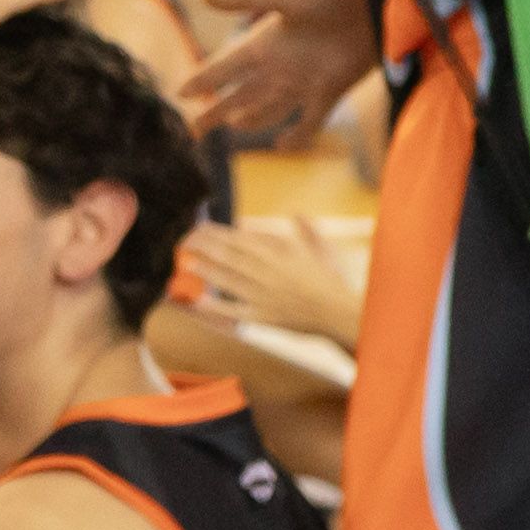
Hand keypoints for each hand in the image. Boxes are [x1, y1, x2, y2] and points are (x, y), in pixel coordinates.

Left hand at [169, 218, 363, 347]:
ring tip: (186, 261)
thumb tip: (296, 212)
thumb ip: (307, 229)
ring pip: (228, 279)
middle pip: (229, 256)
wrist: (344, 314)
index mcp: (280, 253)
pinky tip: (197, 300)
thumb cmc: (334, 280)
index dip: (217, 232)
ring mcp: (264, 295)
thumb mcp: (323, 249)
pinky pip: (234, 312)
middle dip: (204, 246)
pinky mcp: (264, 317)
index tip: (201, 227)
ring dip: (205, 270)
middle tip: (185, 239)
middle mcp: (268, 272)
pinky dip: (215, 306)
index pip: (240, 239)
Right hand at [176, 0, 381, 136]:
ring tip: (232, 126)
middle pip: (239, 96)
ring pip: (267, 109)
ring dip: (249, 120)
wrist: (371, 7)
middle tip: (194, 129)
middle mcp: (277, 67)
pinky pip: (309, 122)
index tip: (180, 92)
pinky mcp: (329, 93)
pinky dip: (296, 136)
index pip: (223, 67)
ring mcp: (302, 83)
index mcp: (262, 44)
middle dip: (215, 112)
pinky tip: (281, 145)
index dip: (202, 80)